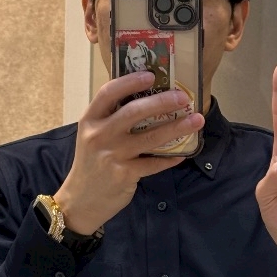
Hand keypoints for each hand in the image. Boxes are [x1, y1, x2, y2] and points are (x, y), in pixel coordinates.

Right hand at [54, 70, 203, 234]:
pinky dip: (170, 158)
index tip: (151, 75)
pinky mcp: (124, 174)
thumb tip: (148, 101)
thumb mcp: (92, 137)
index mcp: (90, 121)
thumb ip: (112, 120)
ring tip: (196, 120)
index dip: (130, 81)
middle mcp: (99, 135)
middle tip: (182, 97)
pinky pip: (153, 163)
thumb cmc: (91, 164)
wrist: (80, 201)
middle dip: (162, 102)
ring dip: (176, 128)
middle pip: (134, 112)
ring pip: (150, 137)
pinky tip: (183, 154)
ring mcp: (112, 156)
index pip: (109, 93)